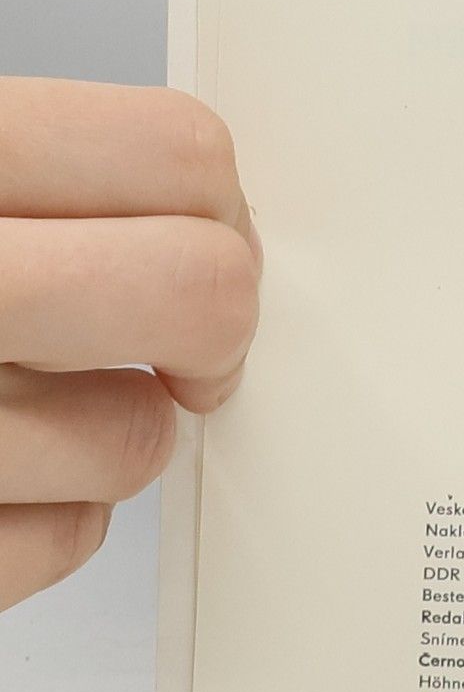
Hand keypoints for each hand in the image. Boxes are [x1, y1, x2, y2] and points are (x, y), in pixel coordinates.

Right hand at [0, 81, 260, 613]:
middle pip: (202, 289)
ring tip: (18, 406)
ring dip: (104, 433)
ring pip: (139, 439)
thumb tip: (212, 206)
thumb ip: (48, 181)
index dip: (216, 204)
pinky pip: (61, 542)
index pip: (179, 149)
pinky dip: (38, 519)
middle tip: (166, 344)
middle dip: (208, 328)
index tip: (198, 237)